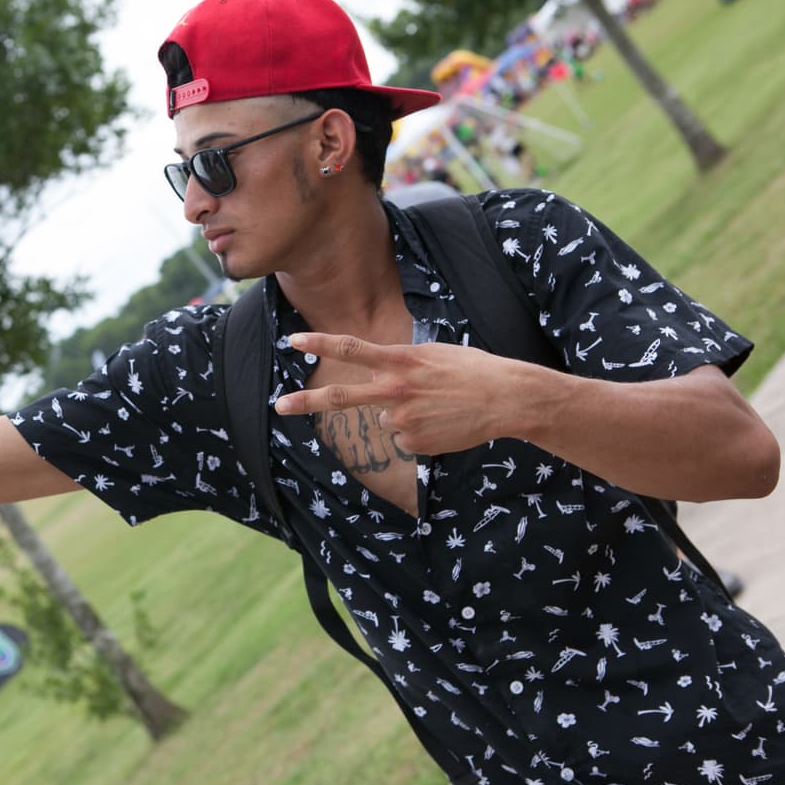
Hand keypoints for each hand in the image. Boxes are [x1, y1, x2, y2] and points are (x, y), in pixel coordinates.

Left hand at [273, 332, 528, 454]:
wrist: (505, 399)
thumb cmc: (472, 370)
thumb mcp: (432, 353)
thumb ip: (400, 364)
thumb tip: (378, 384)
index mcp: (400, 360)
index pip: (351, 348)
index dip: (320, 343)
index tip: (293, 341)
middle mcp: (394, 390)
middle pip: (341, 397)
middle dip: (306, 402)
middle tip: (279, 405)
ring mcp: (402, 420)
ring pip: (386, 419)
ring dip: (405, 414)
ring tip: (438, 406)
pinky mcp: (414, 443)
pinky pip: (405, 438)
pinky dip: (420, 432)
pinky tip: (443, 422)